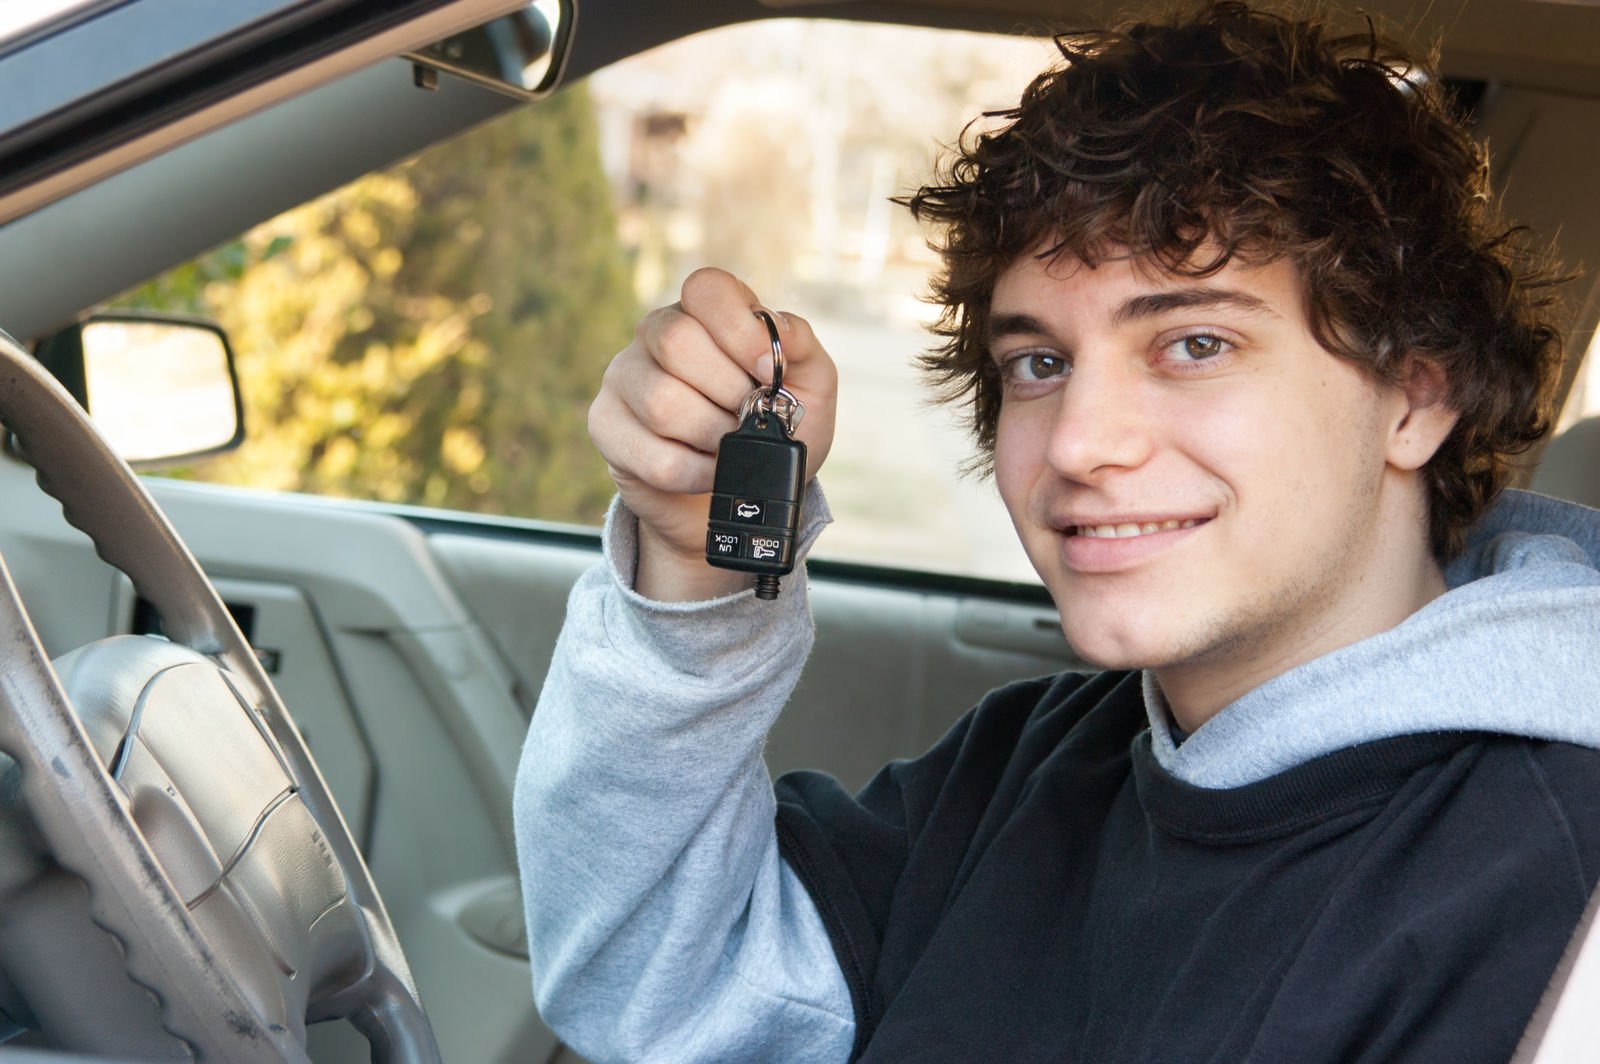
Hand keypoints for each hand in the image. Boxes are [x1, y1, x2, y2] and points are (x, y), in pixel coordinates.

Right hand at [589, 268, 836, 600]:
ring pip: (662, 402)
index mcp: (706, 311)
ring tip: (730, 446)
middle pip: (676, 341)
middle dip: (729, 392)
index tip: (767, 371)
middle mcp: (656, 332)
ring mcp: (623, 376)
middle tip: (748, 416)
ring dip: (713, 437)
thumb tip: (780, 330)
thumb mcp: (809, 386)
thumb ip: (802, 347)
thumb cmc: (775, 427)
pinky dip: (696, 474)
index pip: (706, 289)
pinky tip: (708, 472)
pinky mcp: (605, 424)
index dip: (739, 330)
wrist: (743, 494)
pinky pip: (653, 455)